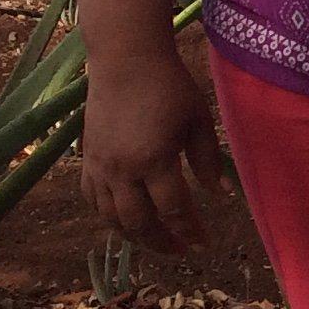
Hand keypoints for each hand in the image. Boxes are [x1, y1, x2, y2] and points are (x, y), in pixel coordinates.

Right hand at [81, 46, 231, 254]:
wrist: (125, 58)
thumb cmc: (169, 85)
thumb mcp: (198, 120)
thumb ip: (208, 159)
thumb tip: (222, 194)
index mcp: (153, 160)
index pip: (173, 210)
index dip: (190, 231)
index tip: (205, 245)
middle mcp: (121, 170)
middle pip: (139, 223)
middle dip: (162, 242)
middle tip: (182, 250)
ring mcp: (99, 166)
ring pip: (111, 217)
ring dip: (134, 235)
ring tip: (155, 240)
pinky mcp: (86, 158)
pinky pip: (92, 199)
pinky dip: (107, 216)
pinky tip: (123, 219)